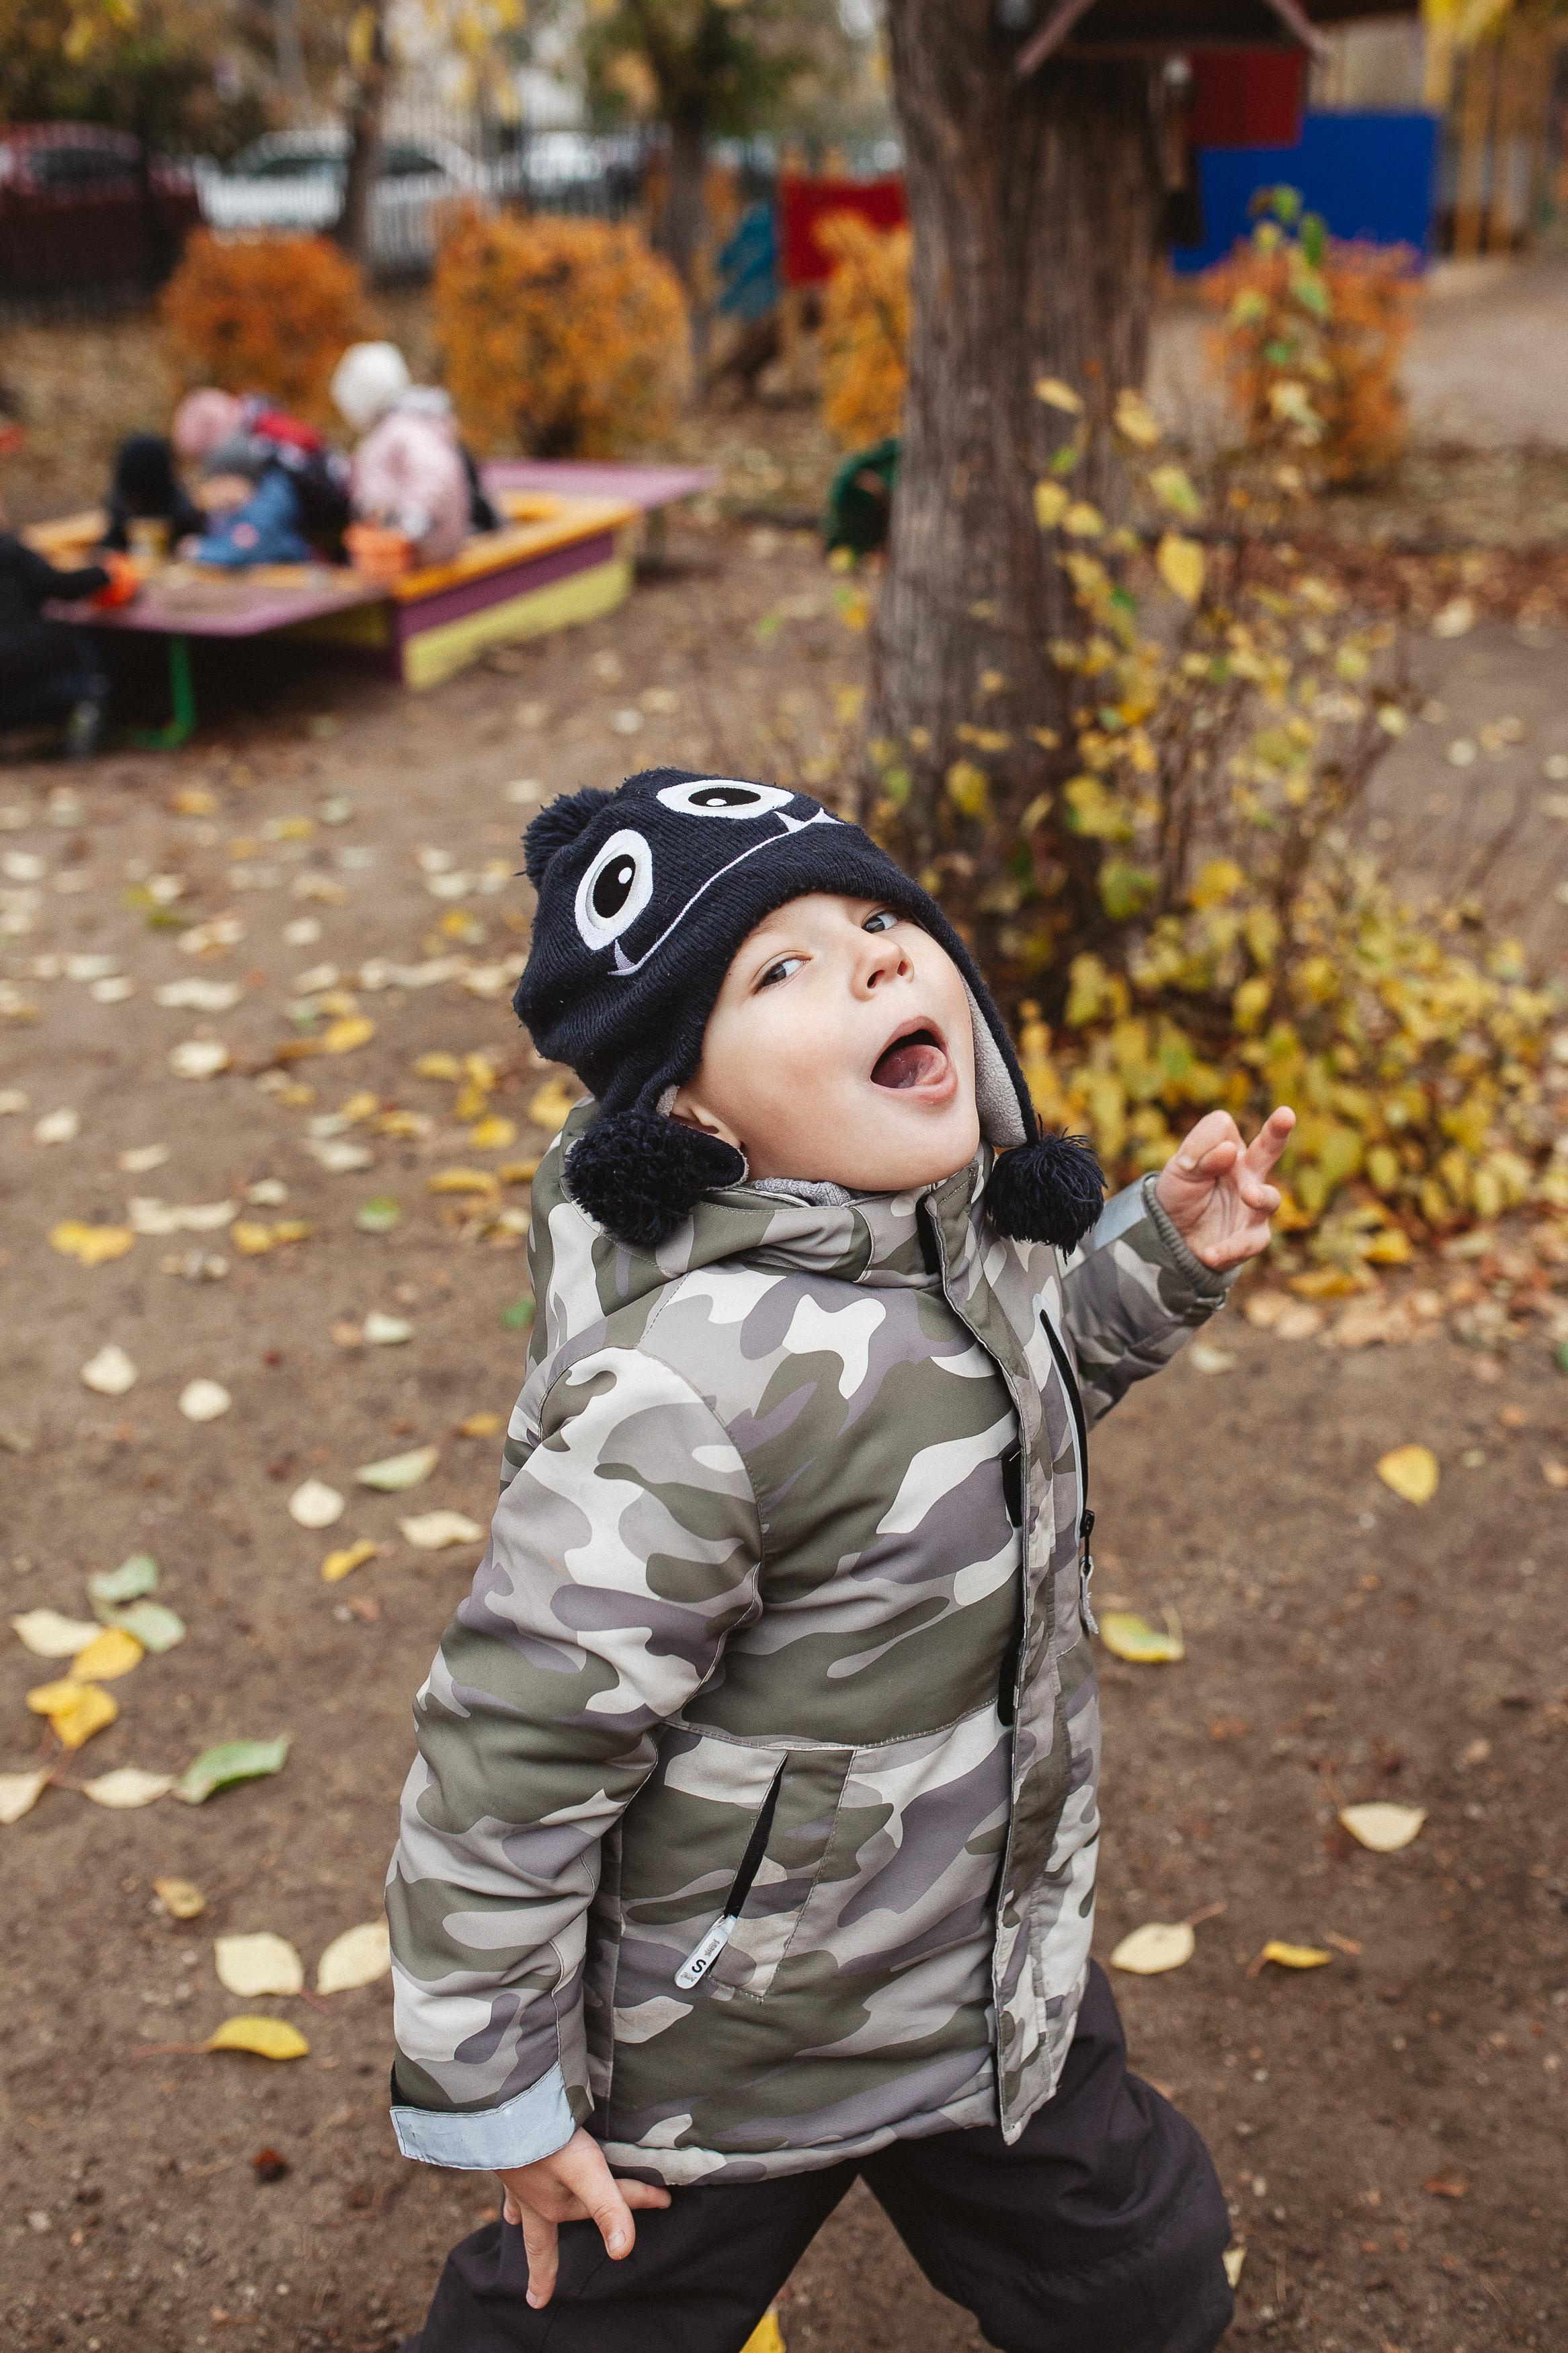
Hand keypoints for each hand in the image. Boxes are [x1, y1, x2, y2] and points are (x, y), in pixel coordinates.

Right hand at [496, 2127, 669, 2309]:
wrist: (500, 2105)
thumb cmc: (544, 2140)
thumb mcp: (584, 2171)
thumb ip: (607, 2207)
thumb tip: (622, 2253)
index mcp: (555, 2208)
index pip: (609, 2206)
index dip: (640, 2199)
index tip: (667, 2199)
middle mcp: (535, 2199)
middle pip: (543, 2240)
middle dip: (542, 2269)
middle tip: (536, 2301)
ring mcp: (518, 2177)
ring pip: (524, 2209)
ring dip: (526, 2223)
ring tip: (517, 2229)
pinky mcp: (509, 2152)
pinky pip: (514, 2176)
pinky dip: (512, 2186)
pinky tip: (509, 2181)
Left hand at [1154, 1106, 1294, 1270]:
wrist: (1174, 1236)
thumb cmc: (1182, 1193)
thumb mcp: (1181, 1168)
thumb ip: (1201, 1152)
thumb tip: (1230, 1152)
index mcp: (1230, 1152)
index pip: (1225, 1130)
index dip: (1207, 1142)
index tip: (1189, 1159)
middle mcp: (1249, 1175)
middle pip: (1268, 1150)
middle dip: (1276, 1132)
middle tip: (1285, 1114)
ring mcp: (1254, 1207)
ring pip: (1269, 1198)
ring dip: (1261, 1195)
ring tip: (1248, 1194)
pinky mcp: (1250, 1238)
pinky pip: (1248, 1242)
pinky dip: (1228, 1248)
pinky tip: (1209, 1253)